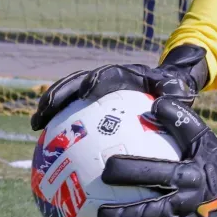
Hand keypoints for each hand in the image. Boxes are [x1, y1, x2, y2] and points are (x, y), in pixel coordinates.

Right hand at [30, 45, 209, 130]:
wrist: (171, 82)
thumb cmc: (176, 90)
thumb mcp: (180, 92)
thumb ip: (174, 96)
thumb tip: (163, 106)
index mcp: (130, 74)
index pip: (111, 74)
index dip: (97, 80)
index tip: (85, 93)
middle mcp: (110, 76)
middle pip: (79, 80)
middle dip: (61, 92)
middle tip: (45, 110)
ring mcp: (99, 86)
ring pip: (69, 91)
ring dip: (51, 104)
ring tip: (36, 124)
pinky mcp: (94, 99)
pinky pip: (73, 108)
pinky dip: (58, 121)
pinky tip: (46, 142)